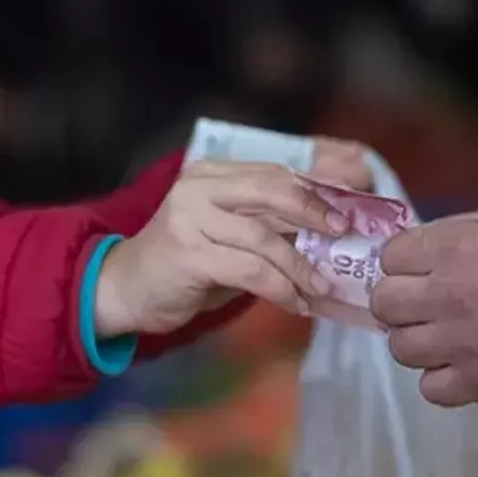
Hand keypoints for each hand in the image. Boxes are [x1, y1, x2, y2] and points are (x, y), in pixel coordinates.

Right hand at [94, 146, 372, 336]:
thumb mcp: (231, 233)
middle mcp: (200, 187)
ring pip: (266, 238)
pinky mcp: (189, 254)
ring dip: (302, 267)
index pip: (275, 172)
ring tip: (322, 288)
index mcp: (213, 173)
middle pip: (273, 190)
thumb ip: (270, 222)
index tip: (351, 207)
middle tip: (345, 236)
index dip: (317, 188)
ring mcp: (191, 218)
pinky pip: (251, 270)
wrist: (126, 288)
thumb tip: (332, 221)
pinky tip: (296, 304)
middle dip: (316, 213)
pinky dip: (280, 289)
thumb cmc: (188, 263)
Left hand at [371, 206, 477, 406]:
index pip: (389, 256)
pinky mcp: (473, 382)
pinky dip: (440, 379)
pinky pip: (429, 387)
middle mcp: (440, 294)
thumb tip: (426, 247)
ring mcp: (453, 343)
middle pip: (384, 303)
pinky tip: (461, 366)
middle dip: (401, 302)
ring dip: (418, 341)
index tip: (421, 269)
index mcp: (448, 248)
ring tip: (445, 338)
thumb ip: (459, 231)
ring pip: (400, 348)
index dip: (404, 262)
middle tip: (427, 305)